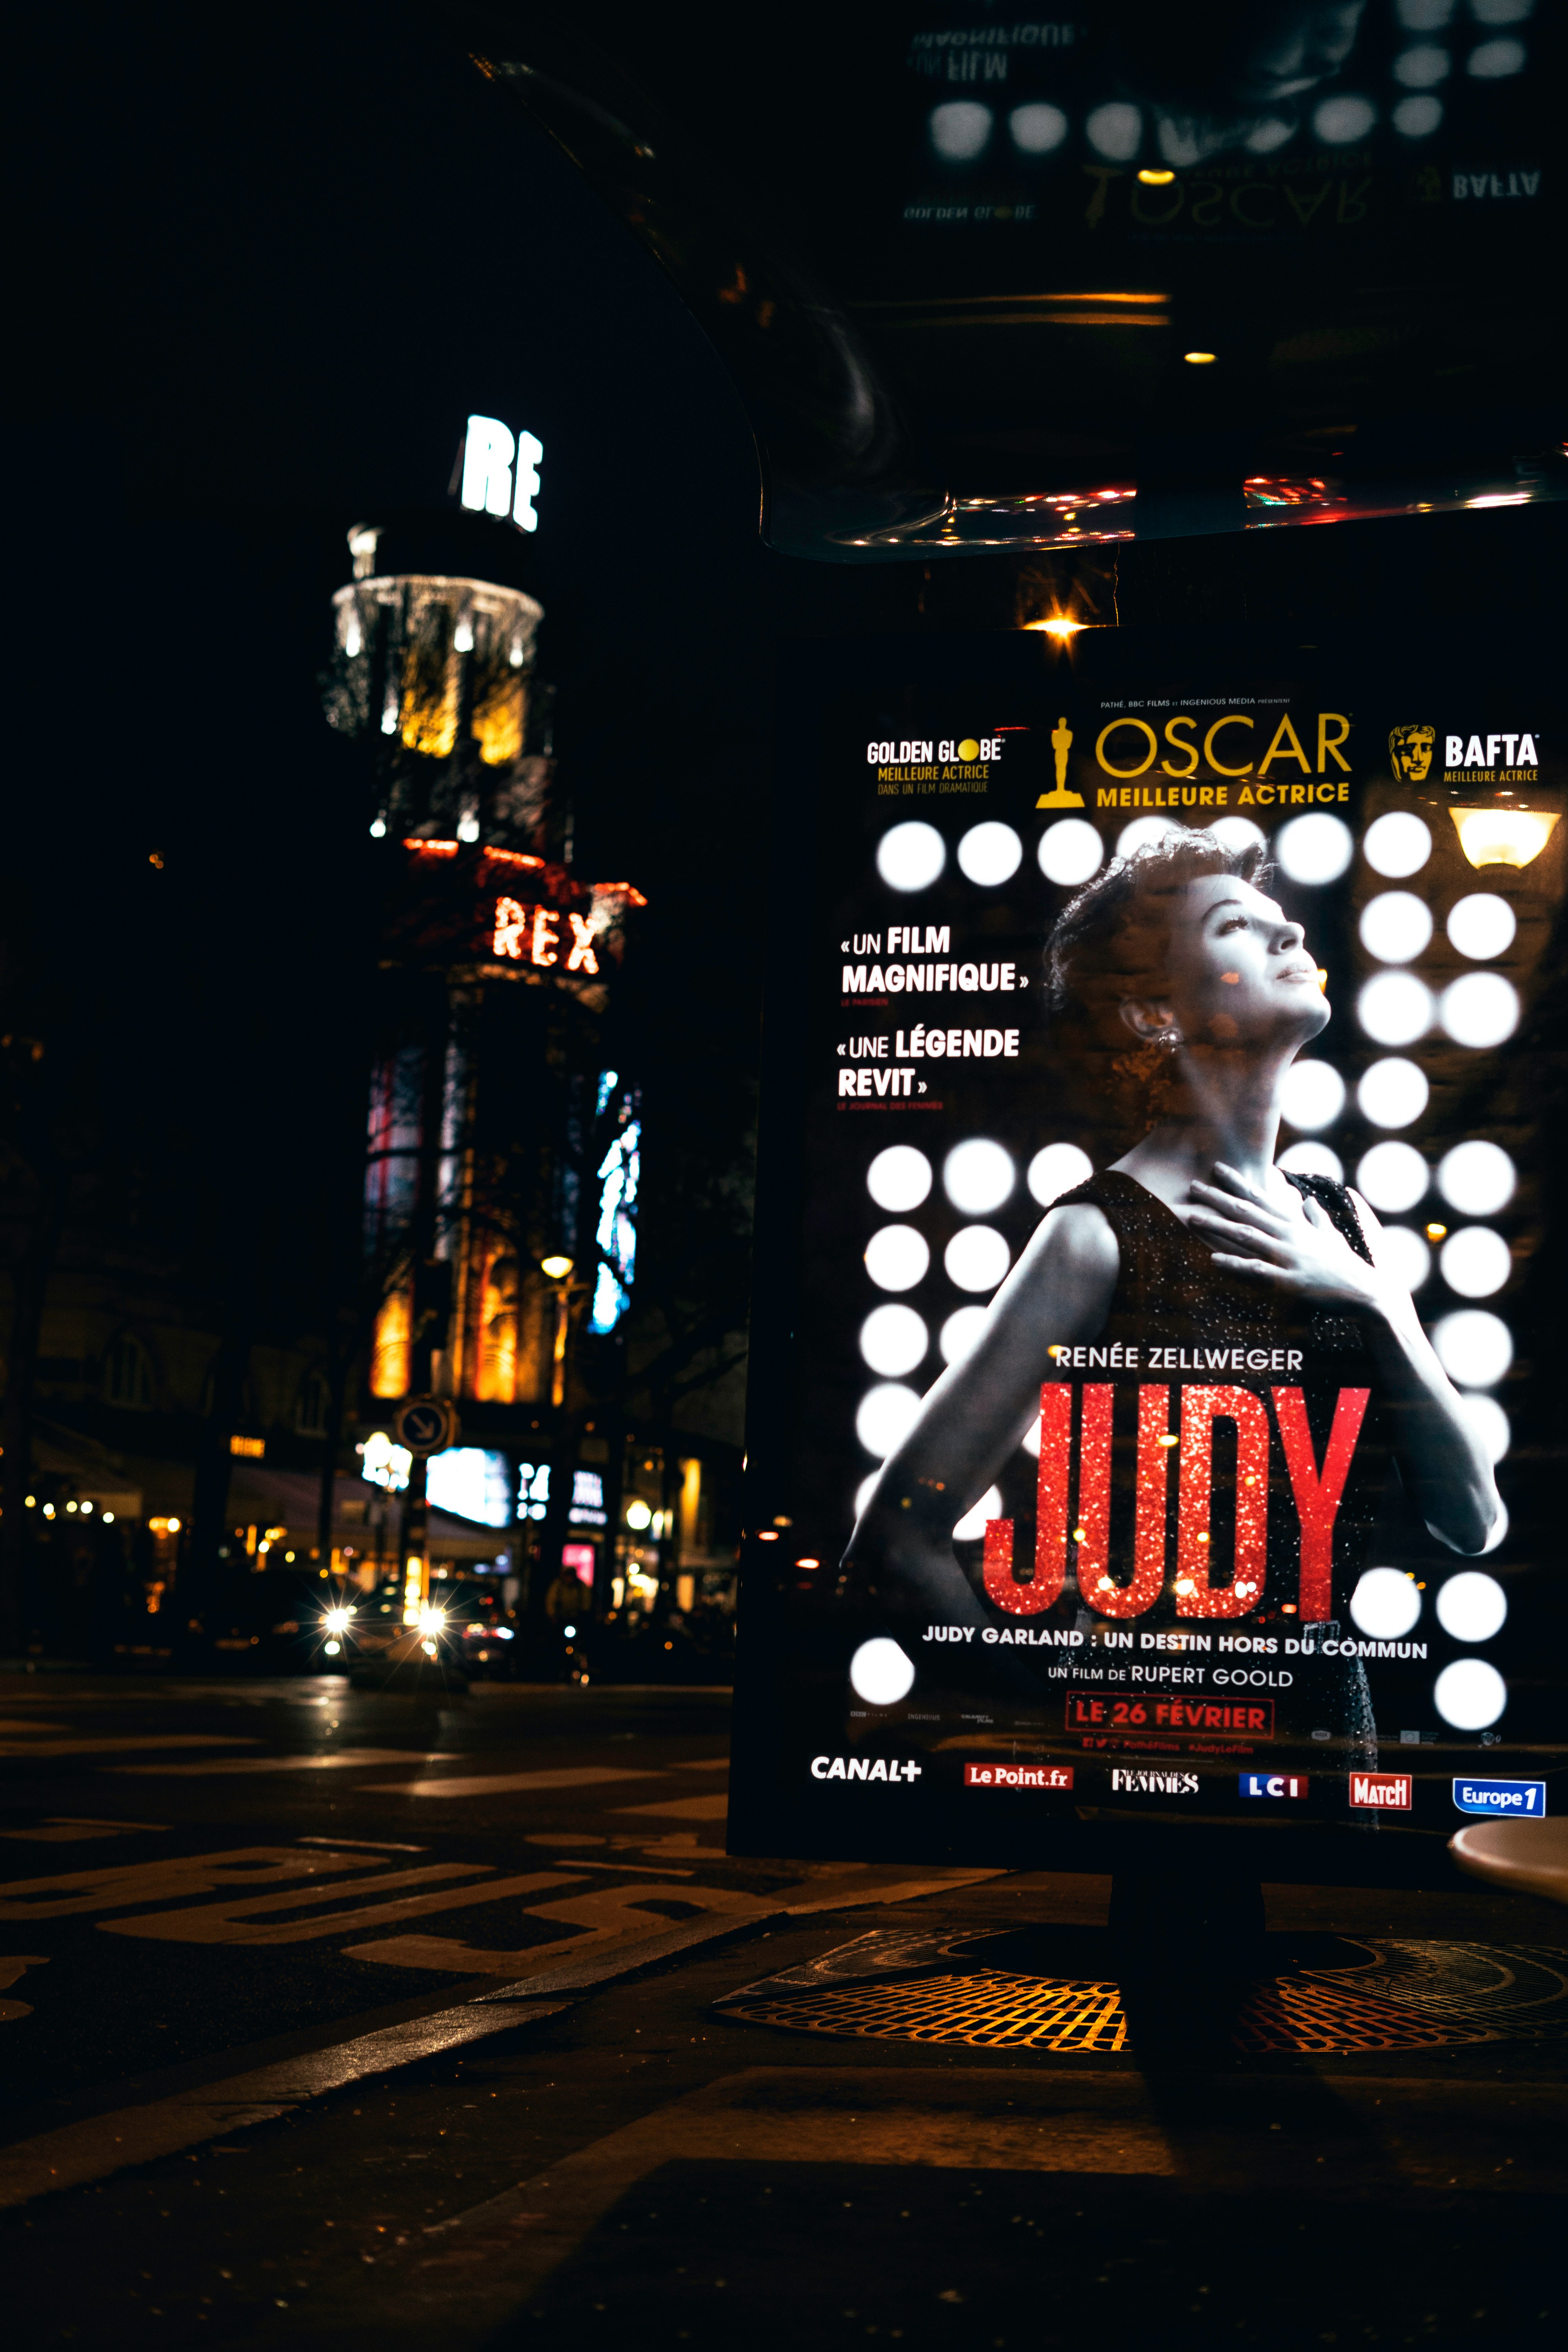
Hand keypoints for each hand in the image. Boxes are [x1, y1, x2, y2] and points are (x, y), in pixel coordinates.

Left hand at [1187, 1163, 1388, 1312]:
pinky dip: (1234, 1264)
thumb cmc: (1345, 1263)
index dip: (1237, 1182)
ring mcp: (1289, 1257)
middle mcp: (1289, 1235)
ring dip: (1217, 1226)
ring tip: (1192, 1217)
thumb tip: (1307, 1200)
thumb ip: (1315, 1217)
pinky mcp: (1289, 1281)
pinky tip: (1213, 1259)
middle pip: (1247, 1211)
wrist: (1366, 1291)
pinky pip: (1257, 1271)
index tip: (1217, 1168)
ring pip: (1246, 1236)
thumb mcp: (1329, 1235)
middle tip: (1192, 1186)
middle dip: (1218, 1198)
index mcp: (1295, 1224)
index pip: (1261, 1197)